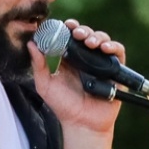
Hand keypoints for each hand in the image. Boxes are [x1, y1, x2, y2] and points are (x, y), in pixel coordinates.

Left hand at [28, 18, 125, 135]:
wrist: (82, 124)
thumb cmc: (63, 106)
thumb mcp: (45, 85)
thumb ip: (38, 65)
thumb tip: (31, 44)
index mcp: (70, 59)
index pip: (70, 37)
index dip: (69, 28)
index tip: (65, 24)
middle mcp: (86, 58)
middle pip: (87, 35)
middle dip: (83, 30)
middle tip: (77, 33)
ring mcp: (101, 63)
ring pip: (102, 40)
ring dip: (97, 36)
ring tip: (90, 42)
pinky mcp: (115, 70)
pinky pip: (118, 53)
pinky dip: (113, 46)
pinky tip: (104, 48)